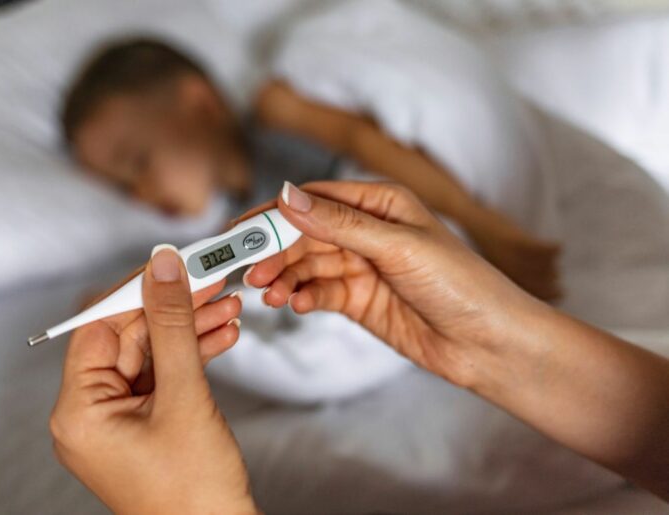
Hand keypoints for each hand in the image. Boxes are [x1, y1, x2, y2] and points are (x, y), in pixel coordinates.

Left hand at [50, 245, 256, 514]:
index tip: (176, 265)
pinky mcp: (144, 423)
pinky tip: (222, 337)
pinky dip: (193, 357)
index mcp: (79, 410)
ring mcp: (118, 420)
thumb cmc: (193, 490)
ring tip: (229, 308)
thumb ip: (172, 325)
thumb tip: (162, 267)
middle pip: (131, 338)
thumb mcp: (184, 395)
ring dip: (191, 330)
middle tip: (213, 282)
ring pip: (152, 354)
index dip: (140, 292)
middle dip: (177, 310)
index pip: (102, 326)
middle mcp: (90, 414)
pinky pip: (163, 376)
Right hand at [242, 181, 550, 386]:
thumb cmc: (459, 283)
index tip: (240, 229)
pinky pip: (322, 293)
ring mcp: (363, 267)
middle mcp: (368, 231)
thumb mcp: (397, 246)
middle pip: (305, 235)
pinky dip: (308, 298)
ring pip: (309, 266)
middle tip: (250, 273)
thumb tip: (287, 196)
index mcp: (380, 203)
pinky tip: (301, 306)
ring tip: (271, 296)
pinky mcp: (360, 300)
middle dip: (276, 253)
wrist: (488, 343)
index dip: (275, 212)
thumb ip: (339, 224)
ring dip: (287, 279)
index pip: (314, 199)